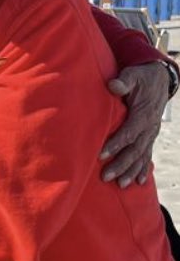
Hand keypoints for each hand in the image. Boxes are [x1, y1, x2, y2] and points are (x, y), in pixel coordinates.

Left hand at [100, 62, 168, 186]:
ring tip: (120, 185)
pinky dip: (144, 169)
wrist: (159, 79)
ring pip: (142, 156)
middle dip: (121, 164)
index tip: (101, 155)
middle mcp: (149, 127)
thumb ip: (123, 82)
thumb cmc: (140, 78)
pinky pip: (148, 155)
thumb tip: (113, 85)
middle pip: (135, 149)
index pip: (129, 132)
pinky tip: (139, 182)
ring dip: (131, 171)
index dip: (116, 144)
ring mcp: (151, 133)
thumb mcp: (132, 76)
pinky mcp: (150, 136)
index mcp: (143, 114)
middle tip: (105, 176)